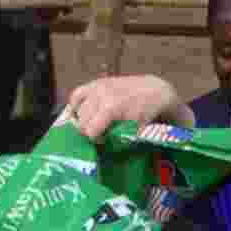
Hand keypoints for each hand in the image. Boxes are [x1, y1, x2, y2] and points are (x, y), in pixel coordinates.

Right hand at [67, 75, 191, 140]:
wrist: (154, 91)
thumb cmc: (147, 113)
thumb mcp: (136, 129)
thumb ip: (118, 137)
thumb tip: (103, 148)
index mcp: (110, 107)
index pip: (90, 130)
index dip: (94, 140)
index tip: (101, 143)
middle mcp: (100, 95)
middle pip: (81, 120)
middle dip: (88, 131)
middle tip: (99, 136)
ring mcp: (96, 87)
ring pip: (77, 108)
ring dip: (82, 120)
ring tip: (93, 126)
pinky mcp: (95, 82)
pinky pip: (76, 95)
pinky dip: (77, 105)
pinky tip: (83, 113)